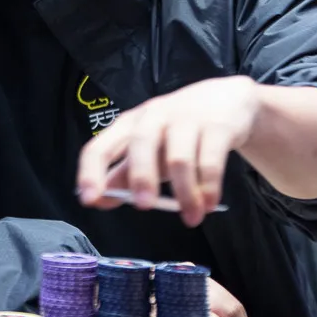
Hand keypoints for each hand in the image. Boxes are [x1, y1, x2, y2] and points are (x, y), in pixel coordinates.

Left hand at [77, 76, 260, 226]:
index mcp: (130, 125)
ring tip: (192, 217)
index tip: (88, 199)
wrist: (228, 99)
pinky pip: (209, 159)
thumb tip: (98, 200)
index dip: (91, 171)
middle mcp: (154, 116)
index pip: (101, 145)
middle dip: (140, 175)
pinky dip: (209, 186)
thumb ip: (124, 174)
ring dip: (185, 193)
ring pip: (179, 157)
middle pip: (140, 143)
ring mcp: (186, 117)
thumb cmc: (179, 130)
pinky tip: (209, 203)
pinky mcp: (216, 125)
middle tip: (144, 206)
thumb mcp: (150, 149)